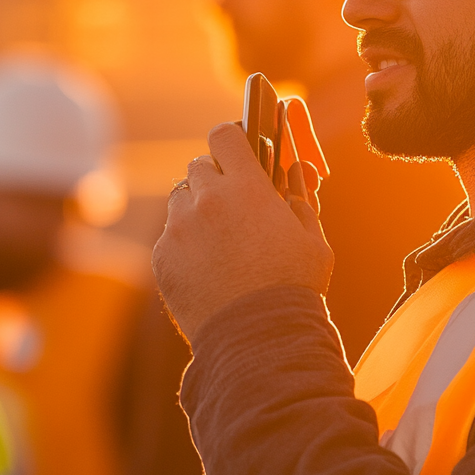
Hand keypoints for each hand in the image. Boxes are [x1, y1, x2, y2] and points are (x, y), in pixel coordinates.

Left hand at [152, 122, 333, 345]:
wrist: (257, 339)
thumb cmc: (293, 288)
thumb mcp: (312, 239)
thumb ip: (302, 198)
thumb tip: (296, 169)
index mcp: (247, 187)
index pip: (225, 134)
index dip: (233, 138)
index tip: (239, 151)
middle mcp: (207, 200)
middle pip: (200, 165)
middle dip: (216, 178)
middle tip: (234, 202)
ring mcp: (179, 229)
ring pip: (181, 199)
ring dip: (197, 209)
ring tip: (220, 239)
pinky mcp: (162, 257)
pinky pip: (169, 236)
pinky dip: (184, 244)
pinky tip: (206, 267)